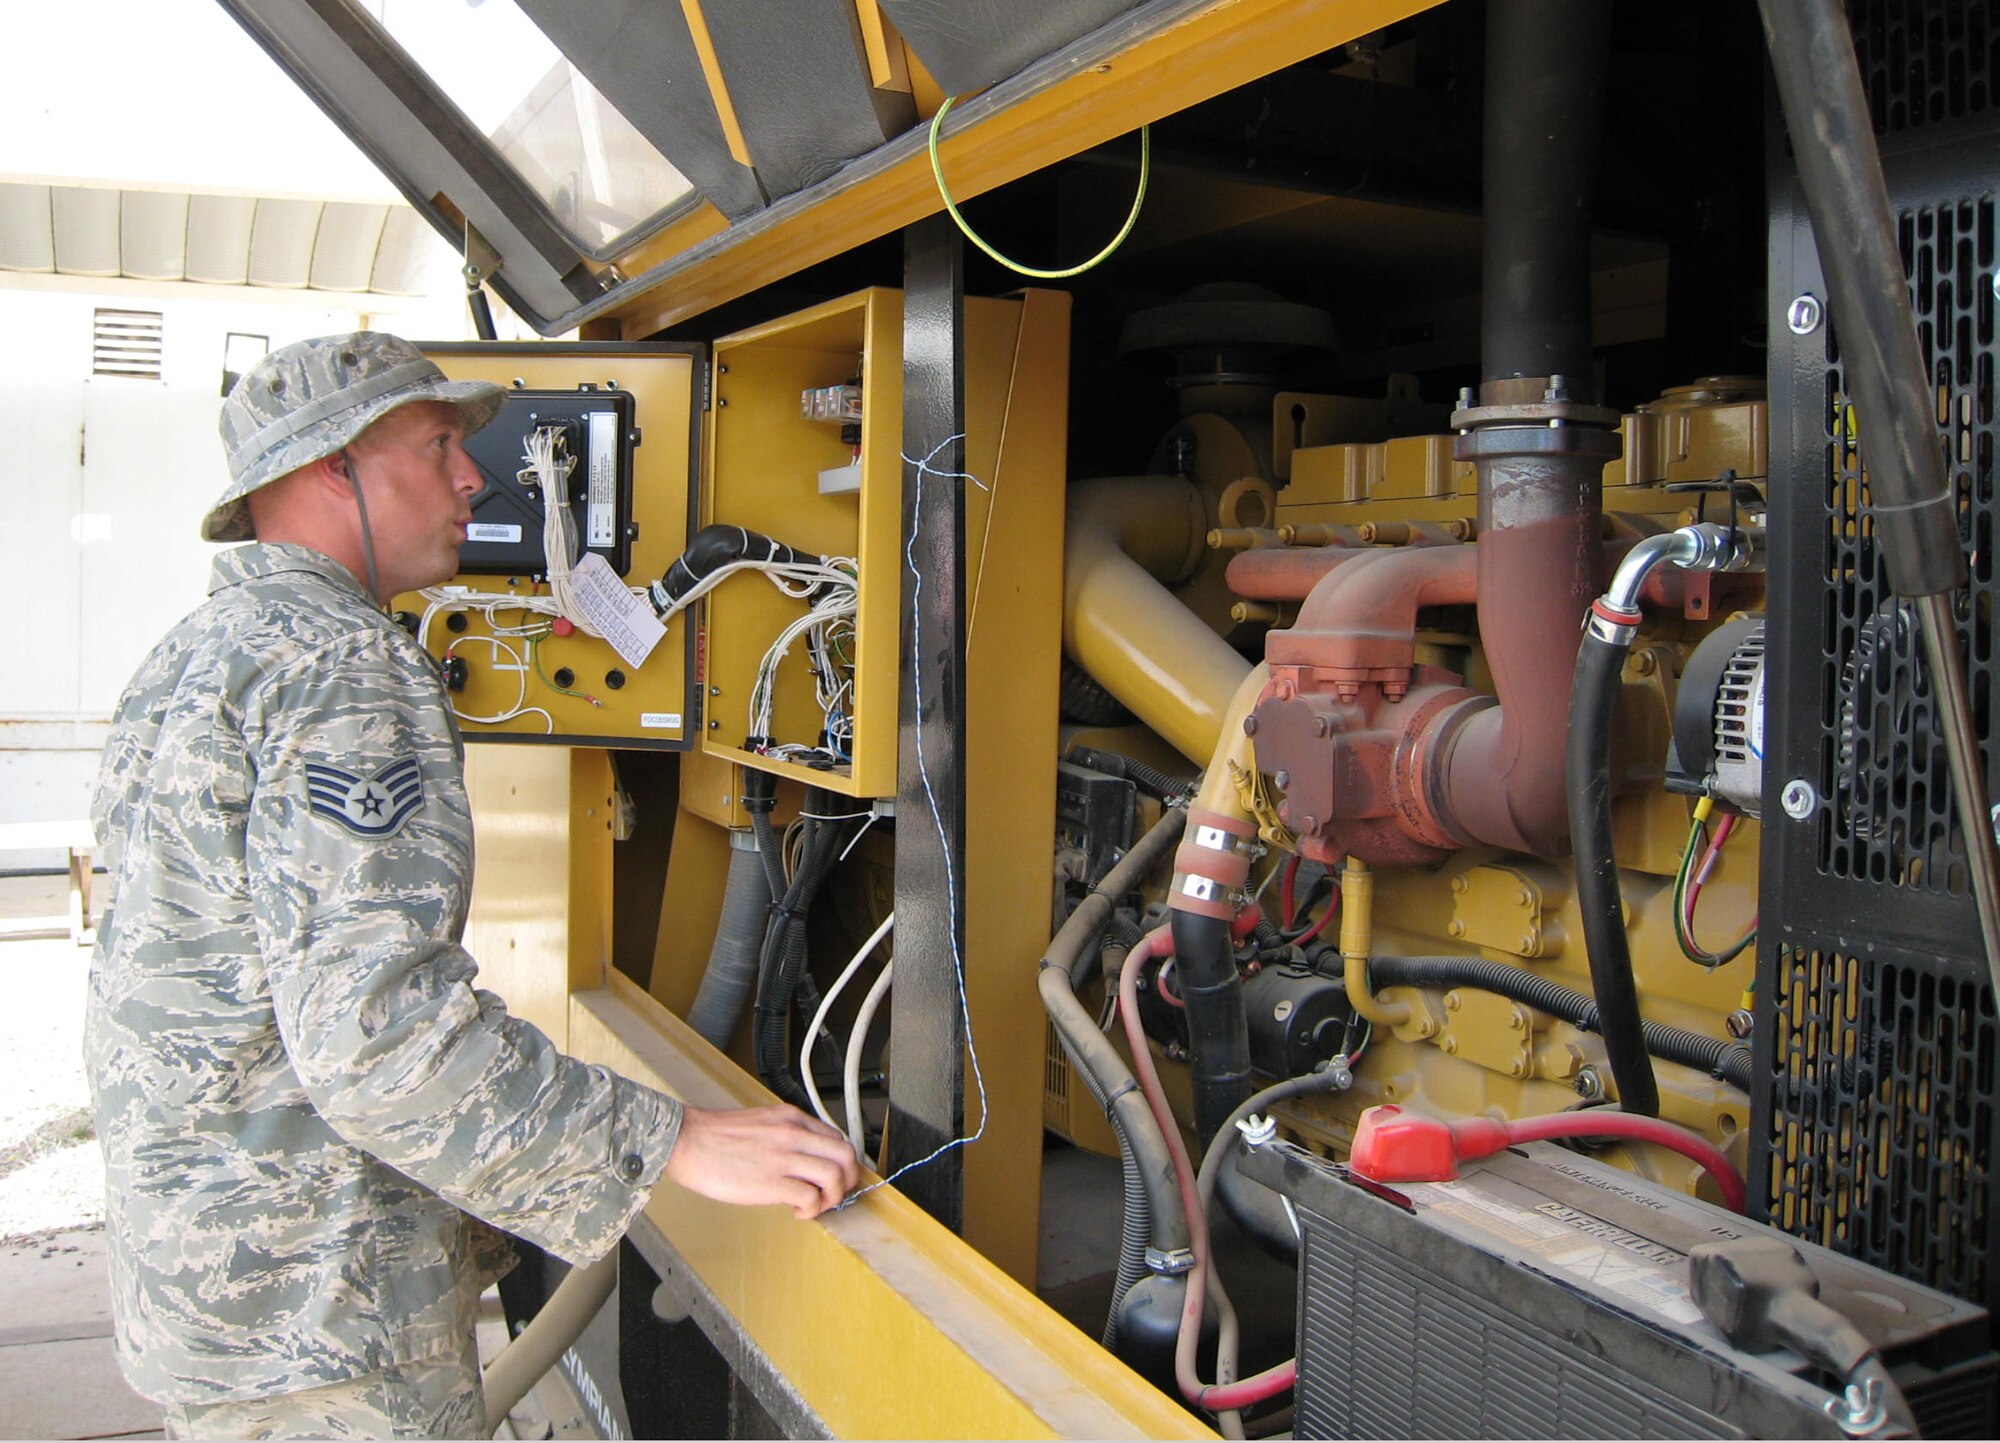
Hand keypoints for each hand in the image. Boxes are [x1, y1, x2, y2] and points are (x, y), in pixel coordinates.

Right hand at [662, 1103, 860, 1218]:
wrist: (687, 1141)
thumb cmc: (716, 1136)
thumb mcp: (762, 1122)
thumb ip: (786, 1135)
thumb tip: (804, 1159)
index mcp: (791, 1119)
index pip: (837, 1139)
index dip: (842, 1162)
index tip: (835, 1176)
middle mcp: (793, 1134)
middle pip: (846, 1155)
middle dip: (848, 1179)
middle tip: (835, 1193)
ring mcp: (784, 1158)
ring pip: (835, 1176)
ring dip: (833, 1197)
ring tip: (816, 1205)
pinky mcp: (772, 1182)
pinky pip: (810, 1198)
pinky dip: (811, 1210)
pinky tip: (797, 1211)